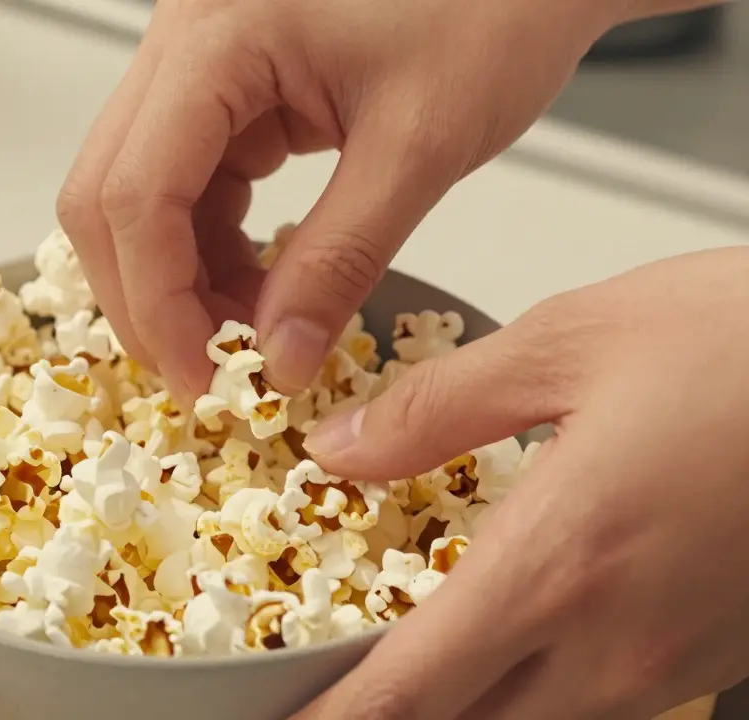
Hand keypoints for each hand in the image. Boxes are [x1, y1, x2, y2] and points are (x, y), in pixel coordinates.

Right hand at [56, 0, 632, 401]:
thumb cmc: (492, 6)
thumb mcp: (419, 145)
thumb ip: (341, 260)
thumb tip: (280, 361)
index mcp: (218, 35)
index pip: (136, 192)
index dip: (156, 301)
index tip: (201, 379)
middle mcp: (182, 40)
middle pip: (106, 195)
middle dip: (148, 296)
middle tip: (207, 371)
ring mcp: (195, 61)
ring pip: (135, 196)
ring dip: (177, 279)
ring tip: (250, 336)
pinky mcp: (222, 86)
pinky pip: (182, 183)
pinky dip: (207, 249)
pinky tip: (258, 289)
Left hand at [293, 246, 748, 718]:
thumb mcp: (569, 342)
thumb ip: (436, 409)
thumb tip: (340, 450)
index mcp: (560, 564)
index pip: (407, 694)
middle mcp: (617, 641)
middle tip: (335, 689)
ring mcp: (673, 661)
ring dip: (463, 711)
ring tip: (414, 669)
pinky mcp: (713, 651)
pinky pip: (600, 706)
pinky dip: (533, 697)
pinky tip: (511, 646)